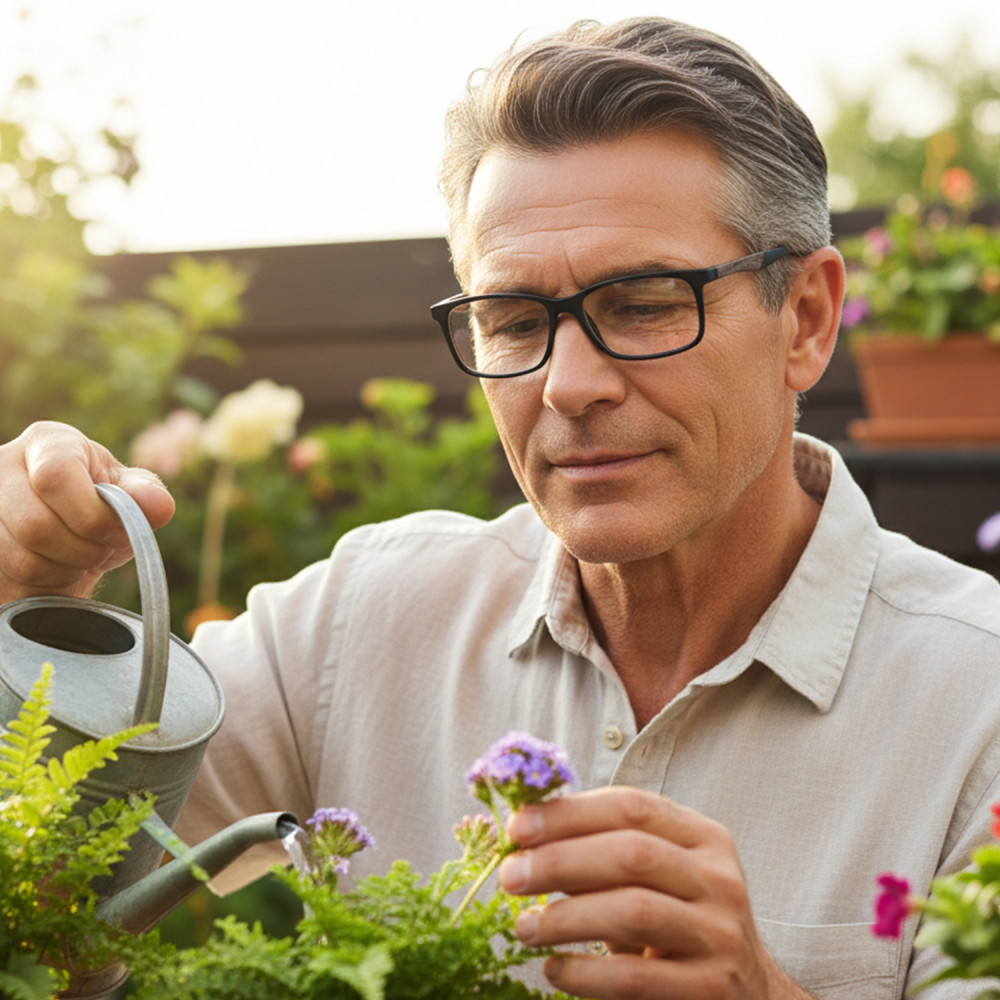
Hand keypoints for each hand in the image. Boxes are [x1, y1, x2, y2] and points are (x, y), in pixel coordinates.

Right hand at [0, 421, 174, 602]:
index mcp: (49, 443)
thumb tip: (158, 504)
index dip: (91, 515)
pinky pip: (10, 579)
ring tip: (80, 557)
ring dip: (64, 570)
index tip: (114, 531)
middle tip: (102, 550)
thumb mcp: (130, 498)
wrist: (71, 539)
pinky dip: (43, 585)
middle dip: (83, 550)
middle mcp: (4, 466)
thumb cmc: (102, 510)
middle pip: (36, 525)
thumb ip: (147, 497)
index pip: (56, 475)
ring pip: (20, 558)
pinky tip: (56, 570)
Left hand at [497, 787, 812, 999]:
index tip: (517, 828)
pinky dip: (585, 973)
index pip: (631, 806)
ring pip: (634, 911)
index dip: (569, 812)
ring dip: (566, 917)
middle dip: (560, 860)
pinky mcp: (711, 989)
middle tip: (509, 877)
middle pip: (631, 852)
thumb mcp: (654, 878)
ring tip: (523, 928)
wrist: (751, 997)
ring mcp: (720, 934)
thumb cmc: (678, 924)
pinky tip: (555, 970)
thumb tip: (522, 836)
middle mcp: (719, 878)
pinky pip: (636, 978)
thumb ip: (601, 853)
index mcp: (703, 836)